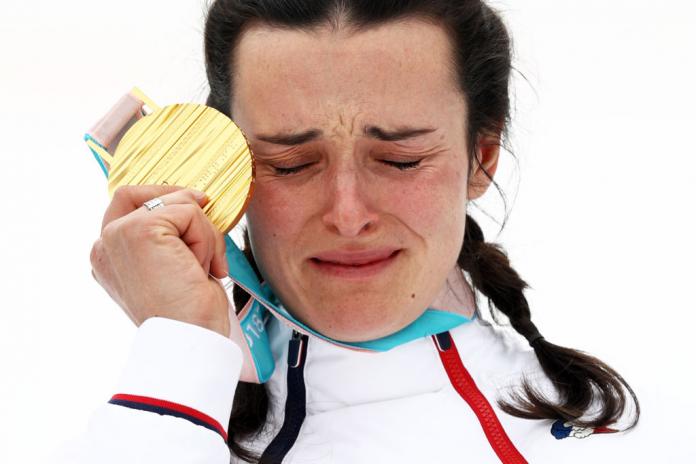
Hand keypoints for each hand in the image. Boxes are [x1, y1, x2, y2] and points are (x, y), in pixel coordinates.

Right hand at [90, 185, 230, 335]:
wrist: (189, 340)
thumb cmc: (188, 316)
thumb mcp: (171, 268)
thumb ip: (168, 236)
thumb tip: (195, 199)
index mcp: (107, 258)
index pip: (126, 203)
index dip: (162, 197)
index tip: (196, 204)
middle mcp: (104, 245)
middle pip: (143, 193)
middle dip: (184, 207)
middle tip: (207, 234)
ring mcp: (118, 235)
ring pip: (177, 204)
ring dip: (204, 234)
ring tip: (202, 269)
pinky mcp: (140, 230)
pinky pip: (189, 212)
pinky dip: (207, 238)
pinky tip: (202, 268)